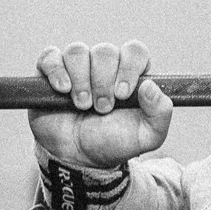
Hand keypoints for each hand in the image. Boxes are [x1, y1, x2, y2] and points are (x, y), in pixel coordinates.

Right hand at [30, 39, 174, 169]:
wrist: (79, 158)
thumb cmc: (114, 142)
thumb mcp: (147, 135)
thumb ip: (160, 113)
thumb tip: (150, 85)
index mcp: (130, 73)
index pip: (134, 51)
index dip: (129, 67)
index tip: (123, 94)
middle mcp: (104, 65)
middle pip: (105, 51)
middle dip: (103, 82)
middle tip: (102, 108)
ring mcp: (76, 66)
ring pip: (78, 52)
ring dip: (81, 80)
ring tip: (83, 106)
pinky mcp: (50, 72)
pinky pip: (50, 57)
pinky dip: (57, 71)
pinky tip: (63, 90)